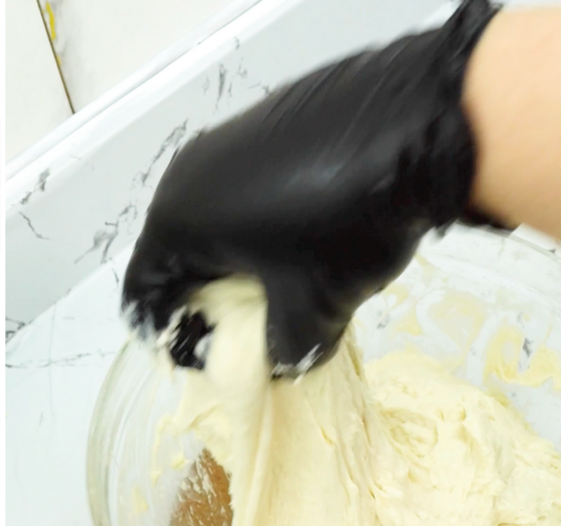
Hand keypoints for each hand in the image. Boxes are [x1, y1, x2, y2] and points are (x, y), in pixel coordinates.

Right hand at [122, 0, 497, 371]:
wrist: (416, 127)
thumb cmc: (340, 228)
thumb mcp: (311, 314)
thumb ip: (283, 354)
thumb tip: (283, 362)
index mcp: (176, 222)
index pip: (143, 295)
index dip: (171, 340)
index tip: (210, 364)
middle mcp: (188, 175)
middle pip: (177, 259)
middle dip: (206, 305)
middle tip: (247, 339)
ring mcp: (227, 143)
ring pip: (214, 226)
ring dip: (237, 268)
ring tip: (281, 295)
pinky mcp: (268, 126)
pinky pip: (245, 195)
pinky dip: (262, 232)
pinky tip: (304, 246)